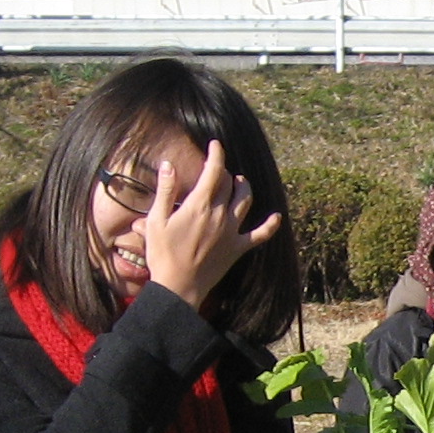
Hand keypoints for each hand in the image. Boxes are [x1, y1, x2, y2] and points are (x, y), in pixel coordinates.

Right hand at [147, 139, 283, 310]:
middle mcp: (220, 215)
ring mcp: (232, 232)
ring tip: (240, 182)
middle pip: (229, 185)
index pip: (214, 172)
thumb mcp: (156, 220)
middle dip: (225, 173)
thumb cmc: (163, 254)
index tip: (215, 145)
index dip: (216, 155)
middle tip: (218, 170)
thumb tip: (169, 165)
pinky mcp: (238, 248)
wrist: (178, 287)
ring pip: (246, 202)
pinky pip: (260, 235)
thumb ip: (165, 191)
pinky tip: (277, 217)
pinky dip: (270, 225)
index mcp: (199, 205)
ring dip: (244, 188)